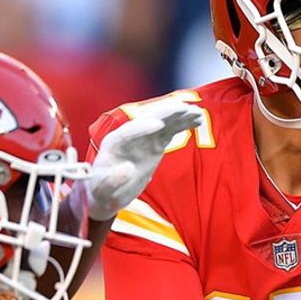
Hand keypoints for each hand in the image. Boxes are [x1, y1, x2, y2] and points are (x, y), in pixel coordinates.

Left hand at [86, 102, 204, 220]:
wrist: (109, 191)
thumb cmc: (102, 190)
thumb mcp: (102, 189)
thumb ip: (111, 181)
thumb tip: (126, 170)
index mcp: (114, 143)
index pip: (128, 131)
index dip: (143, 127)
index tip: (158, 125)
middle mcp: (130, 135)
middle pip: (148, 119)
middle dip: (165, 113)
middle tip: (183, 109)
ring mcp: (144, 138)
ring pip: (163, 122)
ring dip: (179, 115)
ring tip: (197, 112)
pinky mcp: (155, 143)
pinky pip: (171, 131)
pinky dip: (183, 125)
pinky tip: (198, 120)